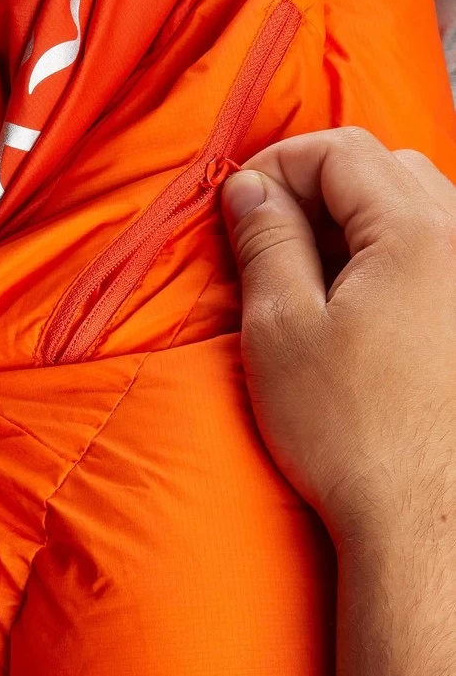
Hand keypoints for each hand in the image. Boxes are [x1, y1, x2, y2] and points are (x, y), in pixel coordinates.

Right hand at [221, 127, 454, 544]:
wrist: (426, 525)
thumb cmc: (354, 436)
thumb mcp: (281, 329)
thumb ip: (265, 240)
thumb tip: (250, 188)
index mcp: (418, 233)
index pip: (340, 150)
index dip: (278, 164)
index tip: (240, 202)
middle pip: (383, 168)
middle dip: (318, 187)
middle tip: (271, 237)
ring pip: (416, 204)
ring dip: (356, 220)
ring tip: (313, 277)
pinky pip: (438, 248)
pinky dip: (391, 253)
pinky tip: (360, 305)